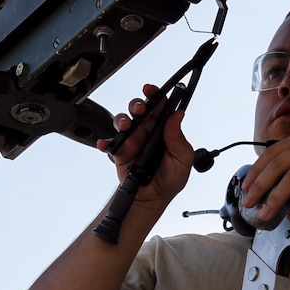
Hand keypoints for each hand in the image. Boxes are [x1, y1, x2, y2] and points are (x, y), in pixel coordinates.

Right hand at [98, 82, 194, 207]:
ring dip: (122, 120)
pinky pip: (110, 142)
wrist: (152, 199)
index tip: (152, 91)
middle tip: (140, 109)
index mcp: (164, 129)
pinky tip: (107, 145)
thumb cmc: (169, 179)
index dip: (157, 95)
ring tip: (125, 128)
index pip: (161, 106)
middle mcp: (147, 131)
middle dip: (137, 104)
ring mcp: (132, 140)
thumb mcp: (182, 161)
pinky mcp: (119, 151)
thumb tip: (177, 117)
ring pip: (123, 120)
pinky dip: (106, 141)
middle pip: (140, 108)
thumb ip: (178, 139)